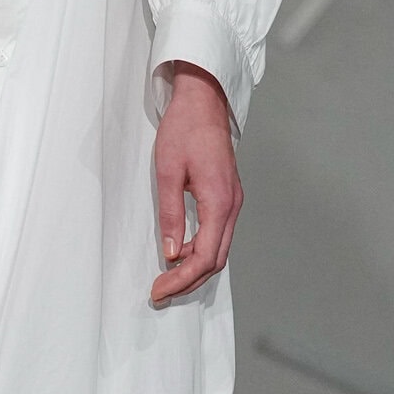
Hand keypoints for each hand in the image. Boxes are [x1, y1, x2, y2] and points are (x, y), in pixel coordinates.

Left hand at [150, 63, 241, 305]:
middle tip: (160, 292)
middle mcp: (232, 205)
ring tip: (167, 278)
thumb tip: (171, 252)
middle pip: (216, 260)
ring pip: (219, 249)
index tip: (159, 290)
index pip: (205, 257)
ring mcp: (233, 201)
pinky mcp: (228, 196)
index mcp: (219, 202)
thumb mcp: (167, 172)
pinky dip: (200, 250)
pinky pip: (218, 233)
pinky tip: (179, 252)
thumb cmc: (183, 130)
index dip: (182, 280)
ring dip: (195, 268)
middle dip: (189, 281)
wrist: (203, 101)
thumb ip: (170, 214)